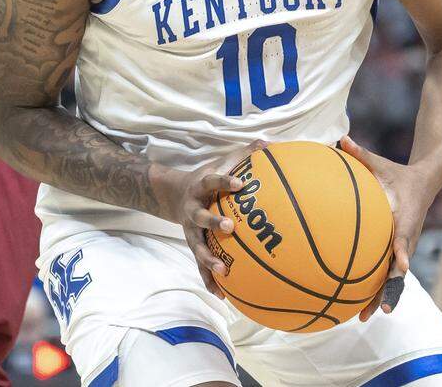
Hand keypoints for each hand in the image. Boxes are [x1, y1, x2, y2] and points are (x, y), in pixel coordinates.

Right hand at [157, 140, 268, 298]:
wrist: (174, 195)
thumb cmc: (207, 180)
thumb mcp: (221, 163)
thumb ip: (243, 155)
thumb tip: (267, 143)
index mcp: (200, 188)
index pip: (212, 181)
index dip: (224, 182)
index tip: (239, 184)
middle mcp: (193, 210)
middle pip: (201, 217)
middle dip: (214, 223)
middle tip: (231, 228)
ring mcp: (191, 231)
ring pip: (198, 247)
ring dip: (209, 260)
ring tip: (224, 272)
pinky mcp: (193, 246)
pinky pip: (200, 266)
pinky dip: (209, 280)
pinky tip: (223, 296)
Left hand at [340, 135, 429, 320]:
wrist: (425, 182)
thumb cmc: (399, 173)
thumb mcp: (382, 163)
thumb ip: (361, 153)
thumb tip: (341, 139)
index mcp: (405, 218)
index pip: (404, 238)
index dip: (402, 252)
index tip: (400, 267)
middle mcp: (407, 237)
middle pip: (399, 269)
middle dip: (389, 289)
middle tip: (378, 309)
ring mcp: (405, 247)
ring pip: (394, 278)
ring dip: (382, 297)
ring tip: (365, 317)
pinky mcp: (398, 251)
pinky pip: (387, 272)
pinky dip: (376, 288)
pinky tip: (357, 304)